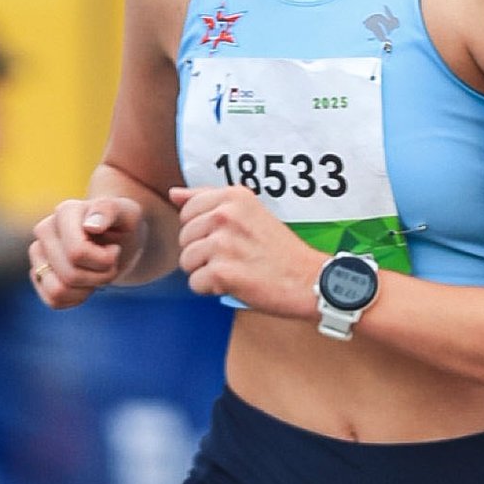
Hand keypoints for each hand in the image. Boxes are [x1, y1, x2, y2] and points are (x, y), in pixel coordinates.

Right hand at [31, 191, 139, 307]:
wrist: (118, 240)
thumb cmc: (123, 225)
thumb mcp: (128, 213)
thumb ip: (109, 211)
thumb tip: (90, 226)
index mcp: (65, 212)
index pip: (77, 253)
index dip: (104, 261)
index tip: (115, 248)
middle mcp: (45, 230)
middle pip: (71, 275)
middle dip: (100, 276)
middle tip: (110, 263)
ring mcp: (38, 253)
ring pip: (58, 290)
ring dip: (86, 289)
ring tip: (96, 273)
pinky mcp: (37, 274)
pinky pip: (53, 300)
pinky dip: (75, 298)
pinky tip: (85, 283)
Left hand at [171, 184, 321, 317]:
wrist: (309, 280)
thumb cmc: (280, 251)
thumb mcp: (249, 213)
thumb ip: (209, 200)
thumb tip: (174, 194)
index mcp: (233, 197)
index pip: (188, 211)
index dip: (203, 231)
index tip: (228, 239)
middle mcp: (225, 215)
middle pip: (184, 237)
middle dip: (202, 253)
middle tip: (235, 257)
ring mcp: (222, 243)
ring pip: (186, 261)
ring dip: (206, 272)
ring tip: (235, 270)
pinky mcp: (221, 271)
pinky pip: (195, 283)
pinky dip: (212, 290)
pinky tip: (235, 284)